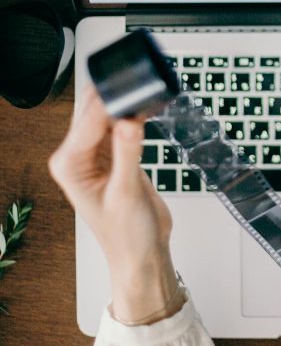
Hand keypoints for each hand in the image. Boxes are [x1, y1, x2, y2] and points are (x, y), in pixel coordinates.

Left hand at [49, 84, 180, 322]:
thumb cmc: (126, 236)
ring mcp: (95, 153)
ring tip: (146, 106)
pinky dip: (133, 116)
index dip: (111, 104)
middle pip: (93, 110)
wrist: (142, 253)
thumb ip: (127, 154)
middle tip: (142, 97)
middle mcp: (77, 156)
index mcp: (69, 164)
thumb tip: (128, 121)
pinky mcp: (114, 153)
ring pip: (107, 113)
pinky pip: (120, 123)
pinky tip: (146, 113)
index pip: (88, 120)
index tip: (134, 92)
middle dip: (116, 101)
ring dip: (125, 107)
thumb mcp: (127, 194)